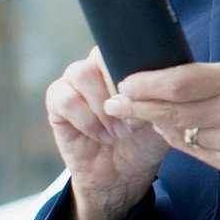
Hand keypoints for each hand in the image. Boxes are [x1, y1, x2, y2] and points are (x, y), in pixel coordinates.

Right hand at [44, 48, 168, 219]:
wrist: (123, 173)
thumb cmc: (145, 139)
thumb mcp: (162, 115)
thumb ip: (159, 93)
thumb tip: (155, 81)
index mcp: (123, 63)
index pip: (124, 45)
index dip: (135, 68)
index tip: (146, 96)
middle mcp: (97, 66)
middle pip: (100, 55)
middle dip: (119, 89)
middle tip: (134, 118)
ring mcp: (74, 82)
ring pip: (81, 74)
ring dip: (103, 106)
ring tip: (119, 131)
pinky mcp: (57, 102)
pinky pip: (65, 99)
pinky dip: (87, 120)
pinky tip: (101, 136)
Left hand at [104, 59, 219, 207]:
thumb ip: (215, 78)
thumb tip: (168, 82)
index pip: (177, 81)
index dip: (144, 83)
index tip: (124, 81)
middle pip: (168, 109)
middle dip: (136, 105)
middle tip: (116, 103)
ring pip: (178, 133)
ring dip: (158, 124)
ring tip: (146, 115)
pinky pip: (195, 152)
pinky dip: (182, 141)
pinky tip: (179, 132)